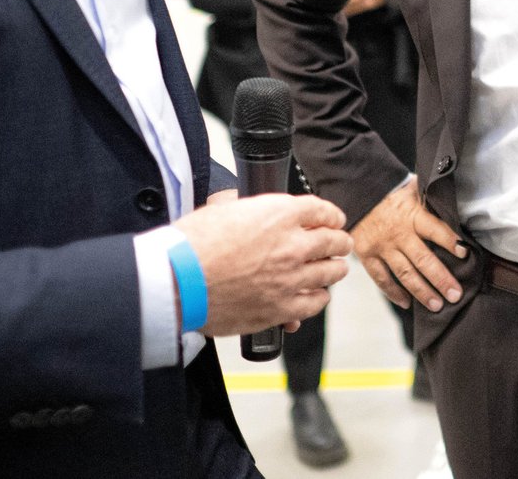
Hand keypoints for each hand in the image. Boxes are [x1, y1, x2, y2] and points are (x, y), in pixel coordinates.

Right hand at [172, 193, 350, 337]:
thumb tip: (249, 212)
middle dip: (339, 242)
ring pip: (330, 273)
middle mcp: (292, 245)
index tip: (333, 220)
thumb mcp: (221, 210)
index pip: (322, 211)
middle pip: (334, 242)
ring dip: (334, 270)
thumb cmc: (191, 244)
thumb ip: (247, 210)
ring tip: (334, 270)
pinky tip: (316, 296)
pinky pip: (314, 304)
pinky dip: (318, 298)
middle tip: (340, 244)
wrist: (177, 281)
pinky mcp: (280, 309)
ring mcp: (290, 279)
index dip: (331, 215)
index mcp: (279, 214)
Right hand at [352, 178, 466, 311]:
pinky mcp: (367, 255)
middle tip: (455, 295)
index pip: (434, 229)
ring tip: (437, 305)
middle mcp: (397, 232)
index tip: (465, 254)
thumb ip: (432, 200)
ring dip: (422, 291)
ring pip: (404, 273)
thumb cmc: (392, 193)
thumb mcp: (413, 190)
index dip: (450, 241)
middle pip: (422, 259)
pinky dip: (394, 293)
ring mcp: (381, 246)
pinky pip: (381, 278)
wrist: (358, 194)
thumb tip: (458, 206)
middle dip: (441, 279)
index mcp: (412, 214)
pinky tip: (408, 303)